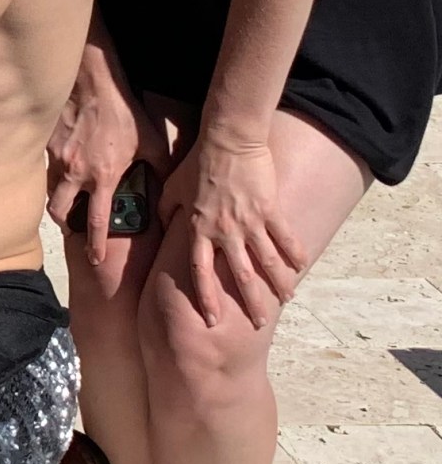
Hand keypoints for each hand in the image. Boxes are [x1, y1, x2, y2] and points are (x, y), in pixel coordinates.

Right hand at [46, 42, 165, 269]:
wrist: (91, 83)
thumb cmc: (123, 113)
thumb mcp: (151, 142)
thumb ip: (160, 167)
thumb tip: (171, 184)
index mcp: (103, 178)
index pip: (97, 222)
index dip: (95, 245)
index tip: (94, 260)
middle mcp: (76, 174)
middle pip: (60, 213)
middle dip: (66, 225)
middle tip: (73, 227)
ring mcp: (58, 159)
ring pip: (50, 191)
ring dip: (58, 199)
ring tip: (69, 198)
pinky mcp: (47, 144)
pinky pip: (47, 167)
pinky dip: (54, 173)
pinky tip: (64, 166)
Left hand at [165, 129, 306, 330]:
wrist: (226, 141)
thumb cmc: (196, 163)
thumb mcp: (172, 189)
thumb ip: (166, 213)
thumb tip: (161, 229)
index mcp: (199, 229)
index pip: (200, 272)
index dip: (206, 298)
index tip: (211, 321)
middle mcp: (225, 231)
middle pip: (239, 275)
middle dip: (250, 302)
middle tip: (258, 322)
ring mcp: (250, 222)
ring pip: (267, 261)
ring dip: (278, 282)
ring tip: (287, 297)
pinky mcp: (270, 210)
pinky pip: (286, 237)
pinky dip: (296, 253)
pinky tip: (302, 266)